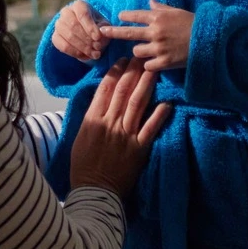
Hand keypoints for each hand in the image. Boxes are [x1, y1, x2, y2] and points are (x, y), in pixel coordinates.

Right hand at [51, 0, 104, 63]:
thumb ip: (104, 30)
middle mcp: (66, 12)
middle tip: (98, 48)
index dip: (90, 26)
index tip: (98, 37)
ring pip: (68, 36)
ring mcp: (58, 24)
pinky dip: (75, 53)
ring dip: (83, 47)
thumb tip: (100, 38)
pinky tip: (86, 56)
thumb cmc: (97, 27)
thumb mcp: (104, 25)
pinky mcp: (55, 37)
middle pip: (74, 25)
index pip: (82, 14)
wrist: (87, 34)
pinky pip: (63, 46)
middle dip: (87, 39)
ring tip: (95, 54)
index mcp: (79, 5)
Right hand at [69, 60, 170, 197]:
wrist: (95, 191)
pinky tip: (167, 102)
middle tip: (141, 57)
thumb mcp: (80, 137)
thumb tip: (99, 101)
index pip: (105, 90)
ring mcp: (125, 135)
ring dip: (146, 85)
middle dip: (132, 72)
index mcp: (93, 120)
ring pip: (137, 104)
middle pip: (123, 92)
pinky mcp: (139, 149)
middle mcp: (110, 123)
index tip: (122, 61)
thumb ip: (90, 118)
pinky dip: (159, 115)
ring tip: (153, 70)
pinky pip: (151, 128)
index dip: (114, 73)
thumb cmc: (83, 166)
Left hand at [99, 1, 193, 72]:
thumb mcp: (177, 12)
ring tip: (147, 50)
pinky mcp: (164, 62)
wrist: (208, 40)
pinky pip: (147, 65)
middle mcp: (156, 32)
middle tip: (103, 32)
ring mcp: (159, 48)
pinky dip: (150, 64)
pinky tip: (155, 62)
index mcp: (159, 18)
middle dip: (113, 32)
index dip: (125, 16)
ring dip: (139, 51)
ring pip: (137, 51)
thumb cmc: (193, 24)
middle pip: (129, 33)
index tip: (119, 17)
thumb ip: (161, 8)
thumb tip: (150, 1)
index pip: (136, 15)